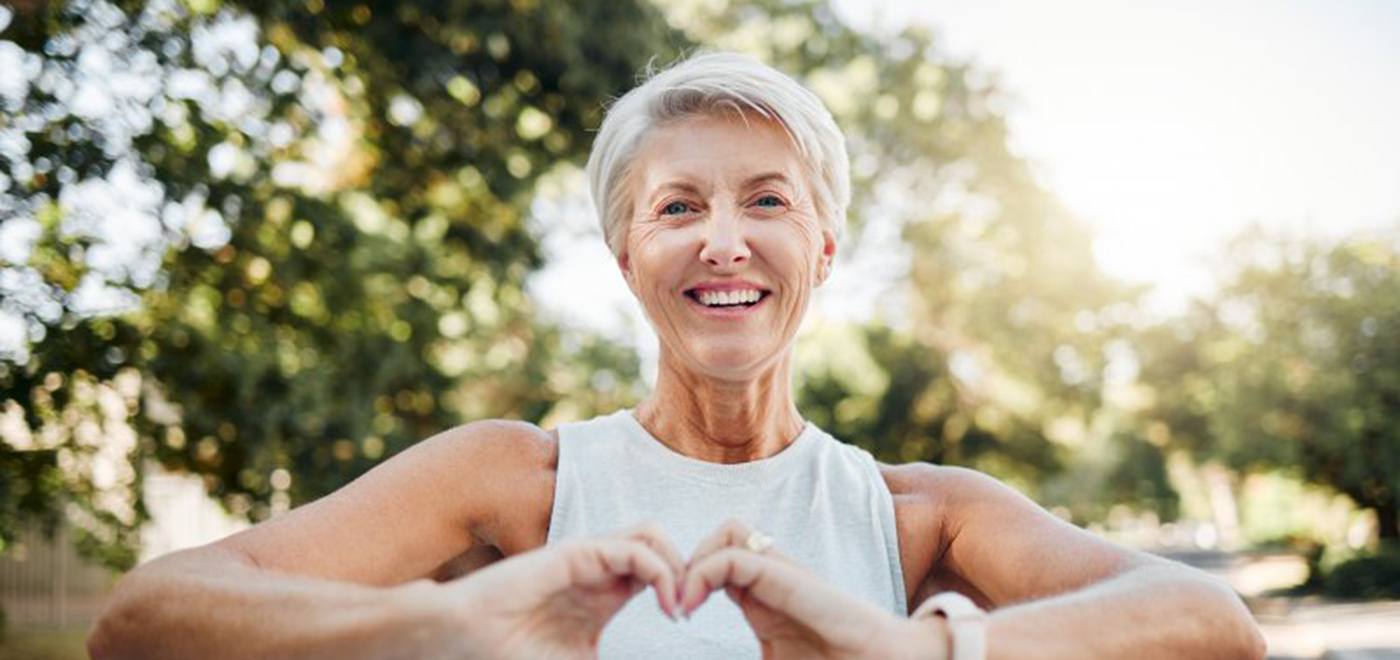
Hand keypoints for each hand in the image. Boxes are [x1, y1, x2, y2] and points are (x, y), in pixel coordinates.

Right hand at [434, 523, 684, 658]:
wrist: (466, 640)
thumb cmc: (514, 654)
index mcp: (606, 593)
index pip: (659, 571)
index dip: (682, 589)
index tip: (685, 623)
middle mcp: (602, 570)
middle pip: (661, 545)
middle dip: (688, 570)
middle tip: (690, 608)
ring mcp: (590, 558)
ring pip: (653, 536)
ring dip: (678, 564)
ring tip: (678, 604)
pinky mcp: (577, 553)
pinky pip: (634, 549)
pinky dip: (661, 571)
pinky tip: (665, 603)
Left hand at [679, 519, 948, 659]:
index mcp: (766, 597)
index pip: (720, 559)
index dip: (690, 577)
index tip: (675, 616)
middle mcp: (774, 576)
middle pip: (724, 534)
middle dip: (689, 558)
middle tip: (675, 603)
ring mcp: (784, 574)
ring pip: (729, 531)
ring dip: (696, 558)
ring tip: (683, 601)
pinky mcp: (791, 581)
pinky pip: (736, 556)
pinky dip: (703, 573)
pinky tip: (691, 606)